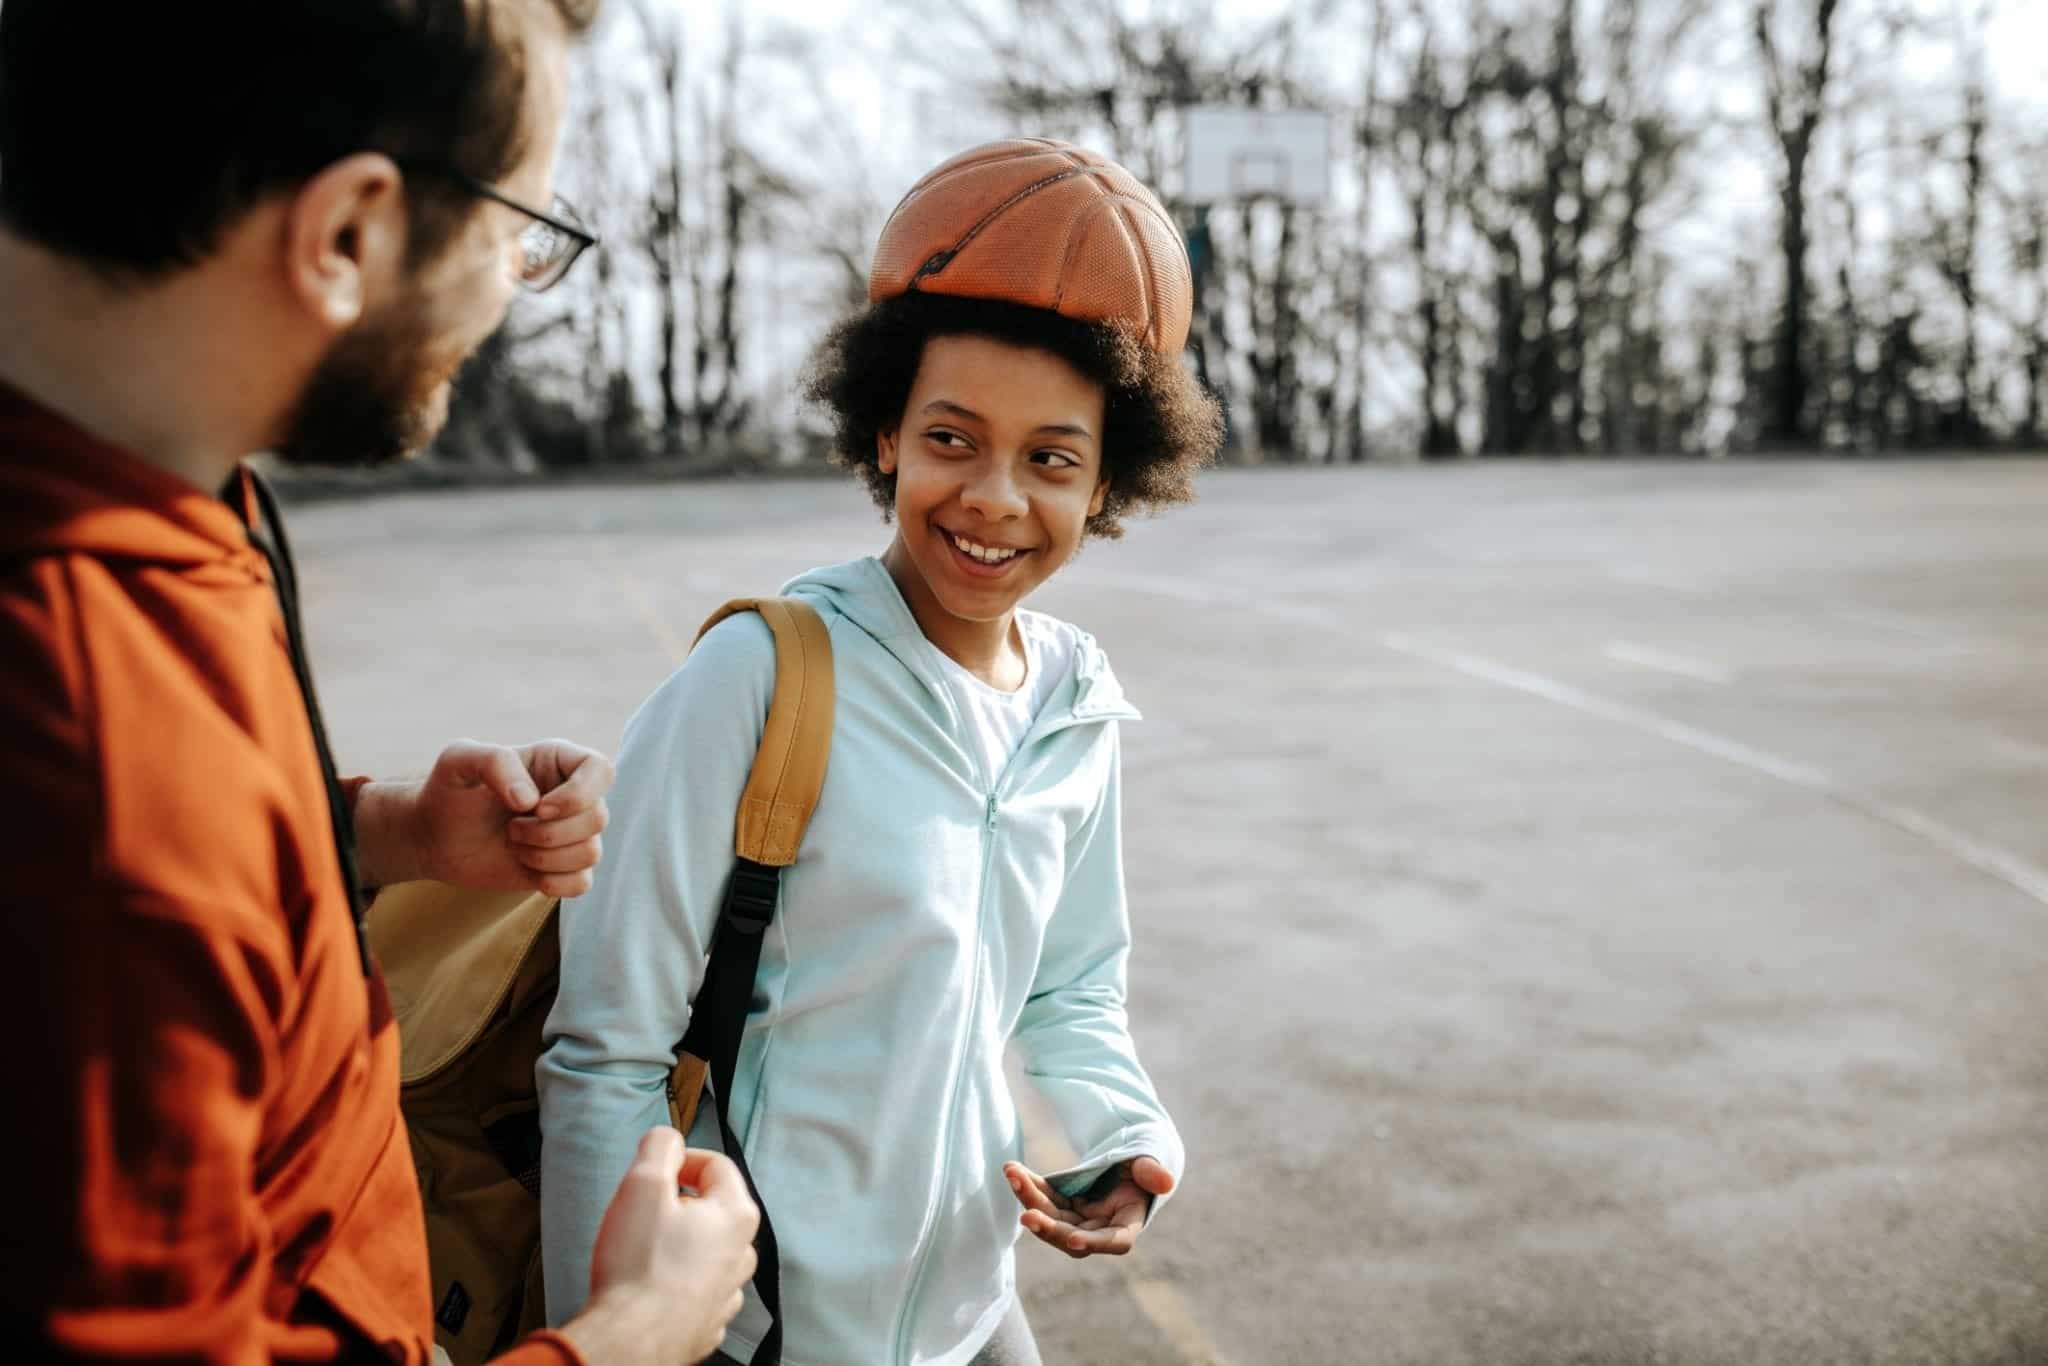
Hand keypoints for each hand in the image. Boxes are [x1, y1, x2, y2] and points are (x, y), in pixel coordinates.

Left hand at [354, 739, 613, 895]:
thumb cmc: (449, 791)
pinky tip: (528, 874)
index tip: (537, 807)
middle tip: (511, 829)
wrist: (435, 837)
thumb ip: (495, 762)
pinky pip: (582, 883)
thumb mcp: (459, 760)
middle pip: (598, 817)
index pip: (601, 770)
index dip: (578, 794)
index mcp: (558, 762)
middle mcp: (573, 796)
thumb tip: (529, 801)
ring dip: (545, 856)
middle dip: (548, 832)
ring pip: (591, 852)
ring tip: (513, 846)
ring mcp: (571, 834)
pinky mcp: (563, 868)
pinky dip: (555, 883)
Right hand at [562, 1127, 760, 1365]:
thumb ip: (659, 1148)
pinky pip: (698, 1290)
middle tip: (644, 1212)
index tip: (655, 1172)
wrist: (631, 1340)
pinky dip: (679, 1283)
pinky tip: (652, 1286)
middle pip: (715, 1209)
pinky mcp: (707, 1323)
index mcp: (736, 1215)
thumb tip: (668, 1138)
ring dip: (681, 1244)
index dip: (682, 1160)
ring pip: (708, 1252)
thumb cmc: (639, 1265)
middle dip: (681, 1204)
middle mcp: (742, 1254)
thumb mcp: (643, 1185)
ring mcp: (728, 1293)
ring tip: (645, 1251)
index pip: (717, 1165)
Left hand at [1005, 1156, 1174, 1259]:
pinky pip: (1043, 1198)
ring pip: (1051, 1217)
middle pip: (1071, 1235)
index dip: (1094, 1242)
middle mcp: (1099, 1229)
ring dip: (1030, 1199)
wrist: (1128, 1162)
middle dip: (1049, 1226)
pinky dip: (1027, 1185)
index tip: (1074, 1238)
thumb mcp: (1148, 1164)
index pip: (1113, 1241)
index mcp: (1127, 1224)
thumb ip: (1152, 1173)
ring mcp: (1078, 1220)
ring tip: (1013, 1175)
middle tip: (1028, 1216)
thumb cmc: (1143, 1165)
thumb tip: (1166, 1181)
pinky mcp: (1062, 1207)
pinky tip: (1012, 1169)